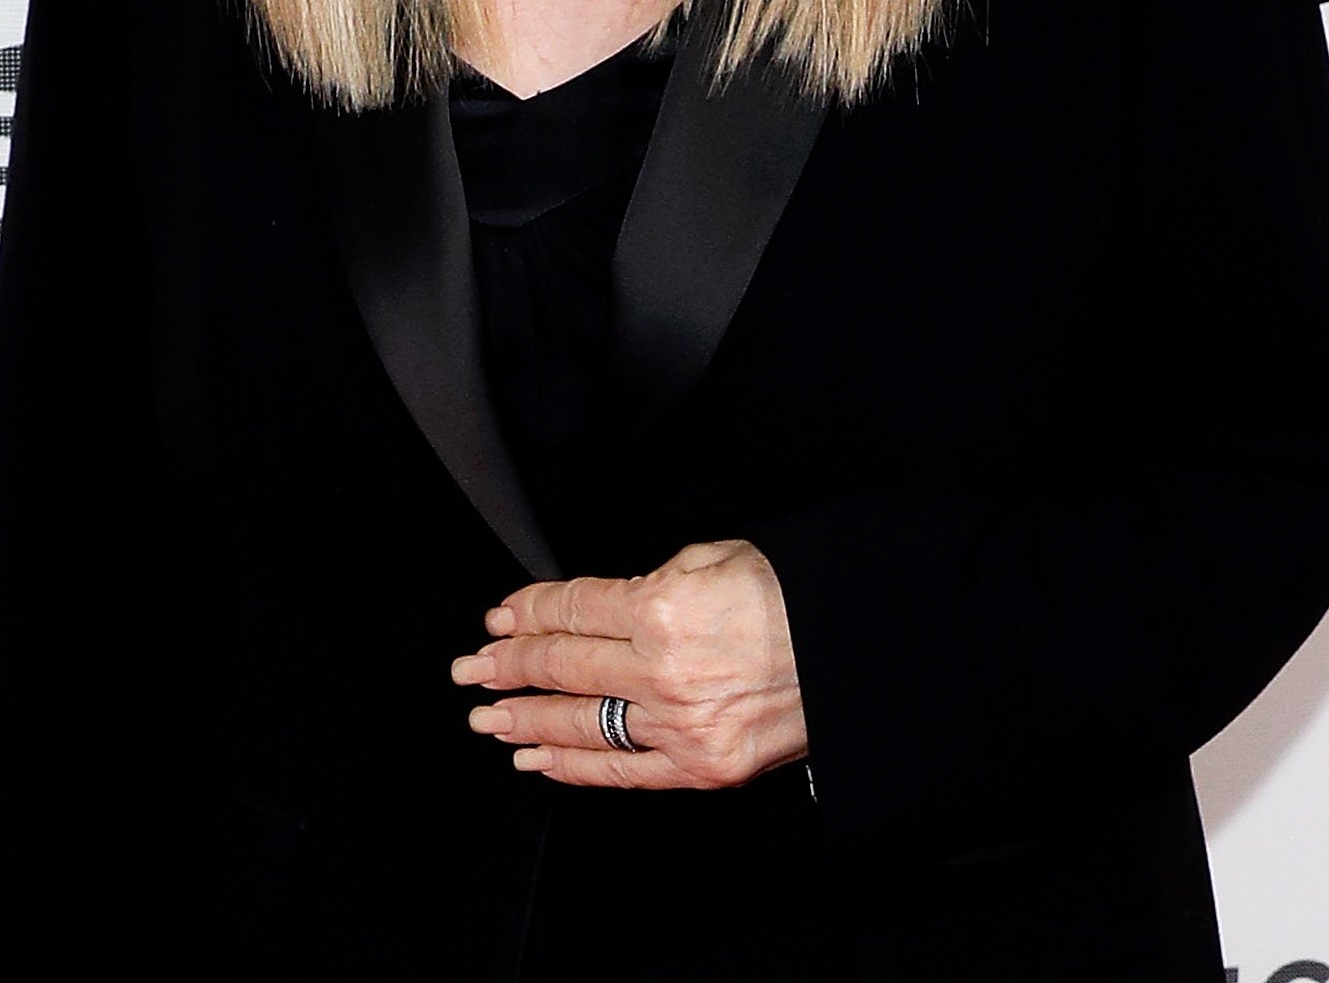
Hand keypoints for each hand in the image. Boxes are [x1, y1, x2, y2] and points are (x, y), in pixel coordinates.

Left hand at [449, 539, 805, 789]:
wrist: (857, 653)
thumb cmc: (792, 596)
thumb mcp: (714, 556)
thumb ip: (650, 580)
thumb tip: (601, 606)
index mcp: (662, 608)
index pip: (570, 611)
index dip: (525, 614)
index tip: (497, 620)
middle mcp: (662, 671)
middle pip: (564, 667)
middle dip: (508, 668)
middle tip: (471, 671)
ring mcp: (680, 726)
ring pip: (581, 725)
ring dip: (524, 720)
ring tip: (487, 718)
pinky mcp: (701, 767)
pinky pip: (621, 772)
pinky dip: (573, 768)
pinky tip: (537, 760)